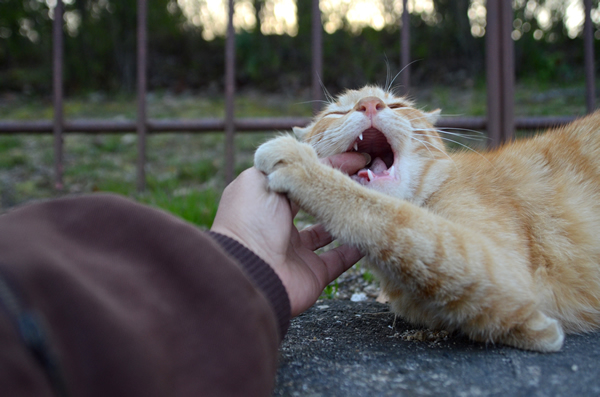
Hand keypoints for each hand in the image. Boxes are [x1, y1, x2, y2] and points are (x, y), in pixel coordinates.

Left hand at [210, 152, 367, 316]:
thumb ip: (277, 165)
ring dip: (346, 218)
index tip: (357, 158)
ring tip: (370, 203)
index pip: (301, 177)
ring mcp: (297, 250)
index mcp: (267, 200)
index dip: (327, 165)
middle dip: (337, 191)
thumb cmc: (250, 221)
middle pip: (316, 203)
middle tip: (367, 179)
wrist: (249, 272)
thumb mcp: (257, 180)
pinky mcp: (313, 272)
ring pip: (329, 231)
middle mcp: (281, 224)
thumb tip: (296, 155)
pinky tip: (371, 232)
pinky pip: (339, 259)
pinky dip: (356, 249)